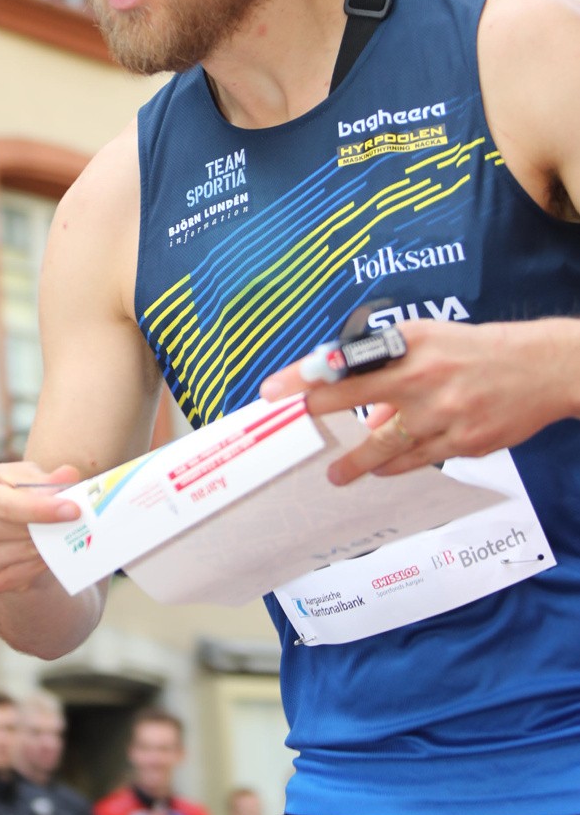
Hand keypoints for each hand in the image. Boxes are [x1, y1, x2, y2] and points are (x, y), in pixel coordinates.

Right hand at [0, 462, 80, 594]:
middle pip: (17, 531)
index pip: (6, 505)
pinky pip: (25, 575)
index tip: (73, 510)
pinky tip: (52, 548)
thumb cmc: (8, 493)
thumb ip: (45, 478)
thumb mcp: (22, 477)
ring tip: (68, 529)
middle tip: (81, 518)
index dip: (41, 509)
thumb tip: (70, 475)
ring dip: (50, 542)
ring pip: (25, 553)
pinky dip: (43, 562)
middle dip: (52, 525)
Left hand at [260, 318, 575, 484]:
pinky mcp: (464, 443)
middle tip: (295, 430)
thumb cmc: (476, 349)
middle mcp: (424, 379)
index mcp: (411, 348)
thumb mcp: (429, 339)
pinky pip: (419, 460)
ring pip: (387, 444)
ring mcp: (444, 415)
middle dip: (320, 414)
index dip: (307, 376)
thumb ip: (388, 364)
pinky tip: (381, 470)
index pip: (346, 361)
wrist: (542, 368)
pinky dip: (396, 465)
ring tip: (336, 475)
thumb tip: (358, 401)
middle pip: (358, 399)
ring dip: (357, 462)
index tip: (273, 389)